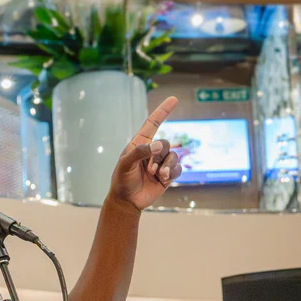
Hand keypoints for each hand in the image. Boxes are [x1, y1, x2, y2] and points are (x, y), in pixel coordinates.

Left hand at [108, 96, 181, 211]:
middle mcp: (151, 152)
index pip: (153, 124)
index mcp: (140, 144)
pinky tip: (164, 179)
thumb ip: (139, 152)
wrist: (127, 201)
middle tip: (150, 169)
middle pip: (165, 144)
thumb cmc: (122, 181)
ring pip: (174, 157)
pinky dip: (173, 173)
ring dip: (167, 167)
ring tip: (158, 176)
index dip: (163, 111)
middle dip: (159, 156)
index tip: (174, 99)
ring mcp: (160, 164)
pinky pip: (178, 169)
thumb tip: (157, 146)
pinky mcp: (167, 176)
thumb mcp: (125, 165)